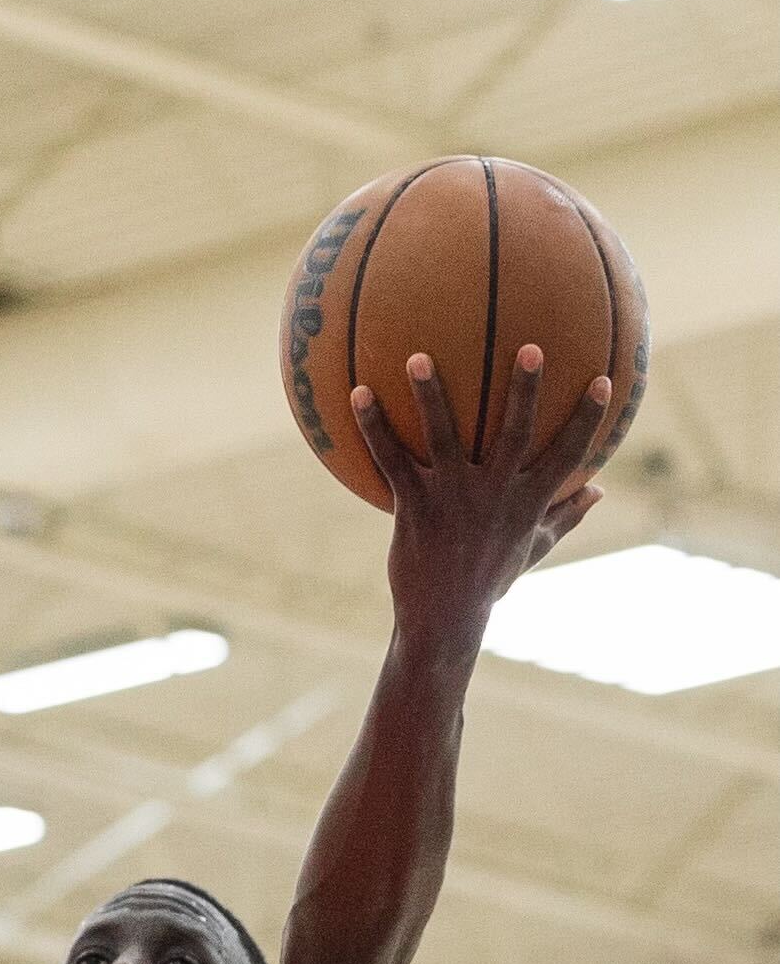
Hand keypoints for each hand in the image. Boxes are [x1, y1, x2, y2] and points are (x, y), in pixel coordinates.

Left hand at [355, 346, 610, 636]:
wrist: (443, 616)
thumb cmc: (489, 578)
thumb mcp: (532, 548)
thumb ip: (564, 516)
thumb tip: (599, 491)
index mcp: (528, 501)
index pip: (569, 453)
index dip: (588, 418)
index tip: (606, 380)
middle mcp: (494, 494)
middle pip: (516, 432)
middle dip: (525, 389)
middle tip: (529, 347)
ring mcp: (452, 497)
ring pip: (444, 436)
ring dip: (430, 394)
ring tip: (417, 356)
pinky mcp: (412, 505)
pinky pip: (390, 458)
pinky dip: (373, 427)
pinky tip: (357, 394)